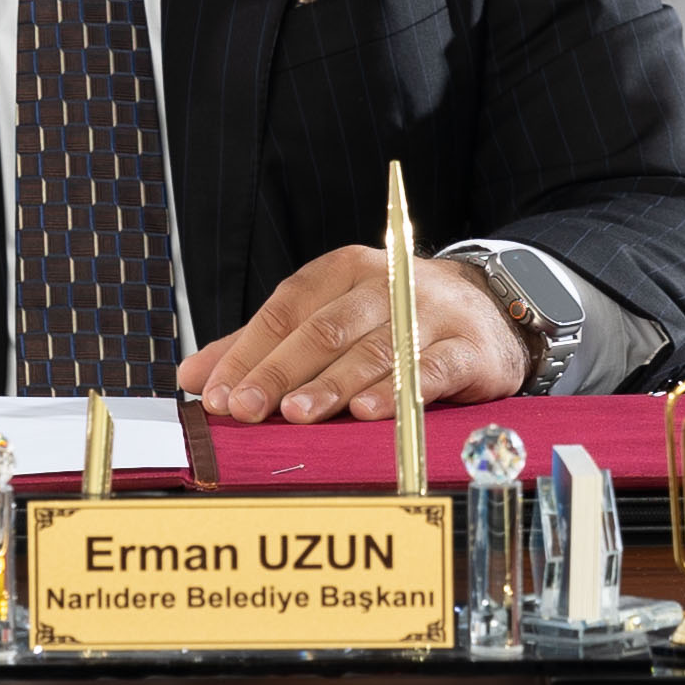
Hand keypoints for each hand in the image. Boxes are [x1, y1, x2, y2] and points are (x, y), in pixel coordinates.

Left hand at [177, 245, 528, 424]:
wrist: (490, 310)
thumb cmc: (393, 320)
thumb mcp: (330, 318)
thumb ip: (265, 347)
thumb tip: (195, 376)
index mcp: (343, 270)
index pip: (287, 309)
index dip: (249, 352)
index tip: (219, 393)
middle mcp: (385, 283)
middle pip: (325, 329)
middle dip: (281, 372)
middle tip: (248, 407)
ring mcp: (429, 313)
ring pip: (373, 350)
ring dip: (332, 385)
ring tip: (298, 414)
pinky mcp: (468, 347)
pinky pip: (429, 369)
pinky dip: (398, 392)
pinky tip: (369, 413)